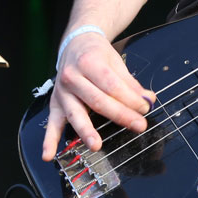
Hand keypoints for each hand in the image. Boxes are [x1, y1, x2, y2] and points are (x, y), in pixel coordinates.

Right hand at [41, 31, 155, 161]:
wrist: (75, 44)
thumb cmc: (97, 54)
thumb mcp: (116, 62)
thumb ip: (131, 83)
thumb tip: (148, 99)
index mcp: (90, 63)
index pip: (113, 86)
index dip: (131, 99)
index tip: (145, 108)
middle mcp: (73, 77)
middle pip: (98, 101)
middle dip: (120, 115)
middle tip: (138, 125)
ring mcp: (62, 92)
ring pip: (76, 114)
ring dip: (86, 131)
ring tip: (96, 145)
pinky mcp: (55, 104)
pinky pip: (51, 124)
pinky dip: (49, 140)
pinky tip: (49, 154)